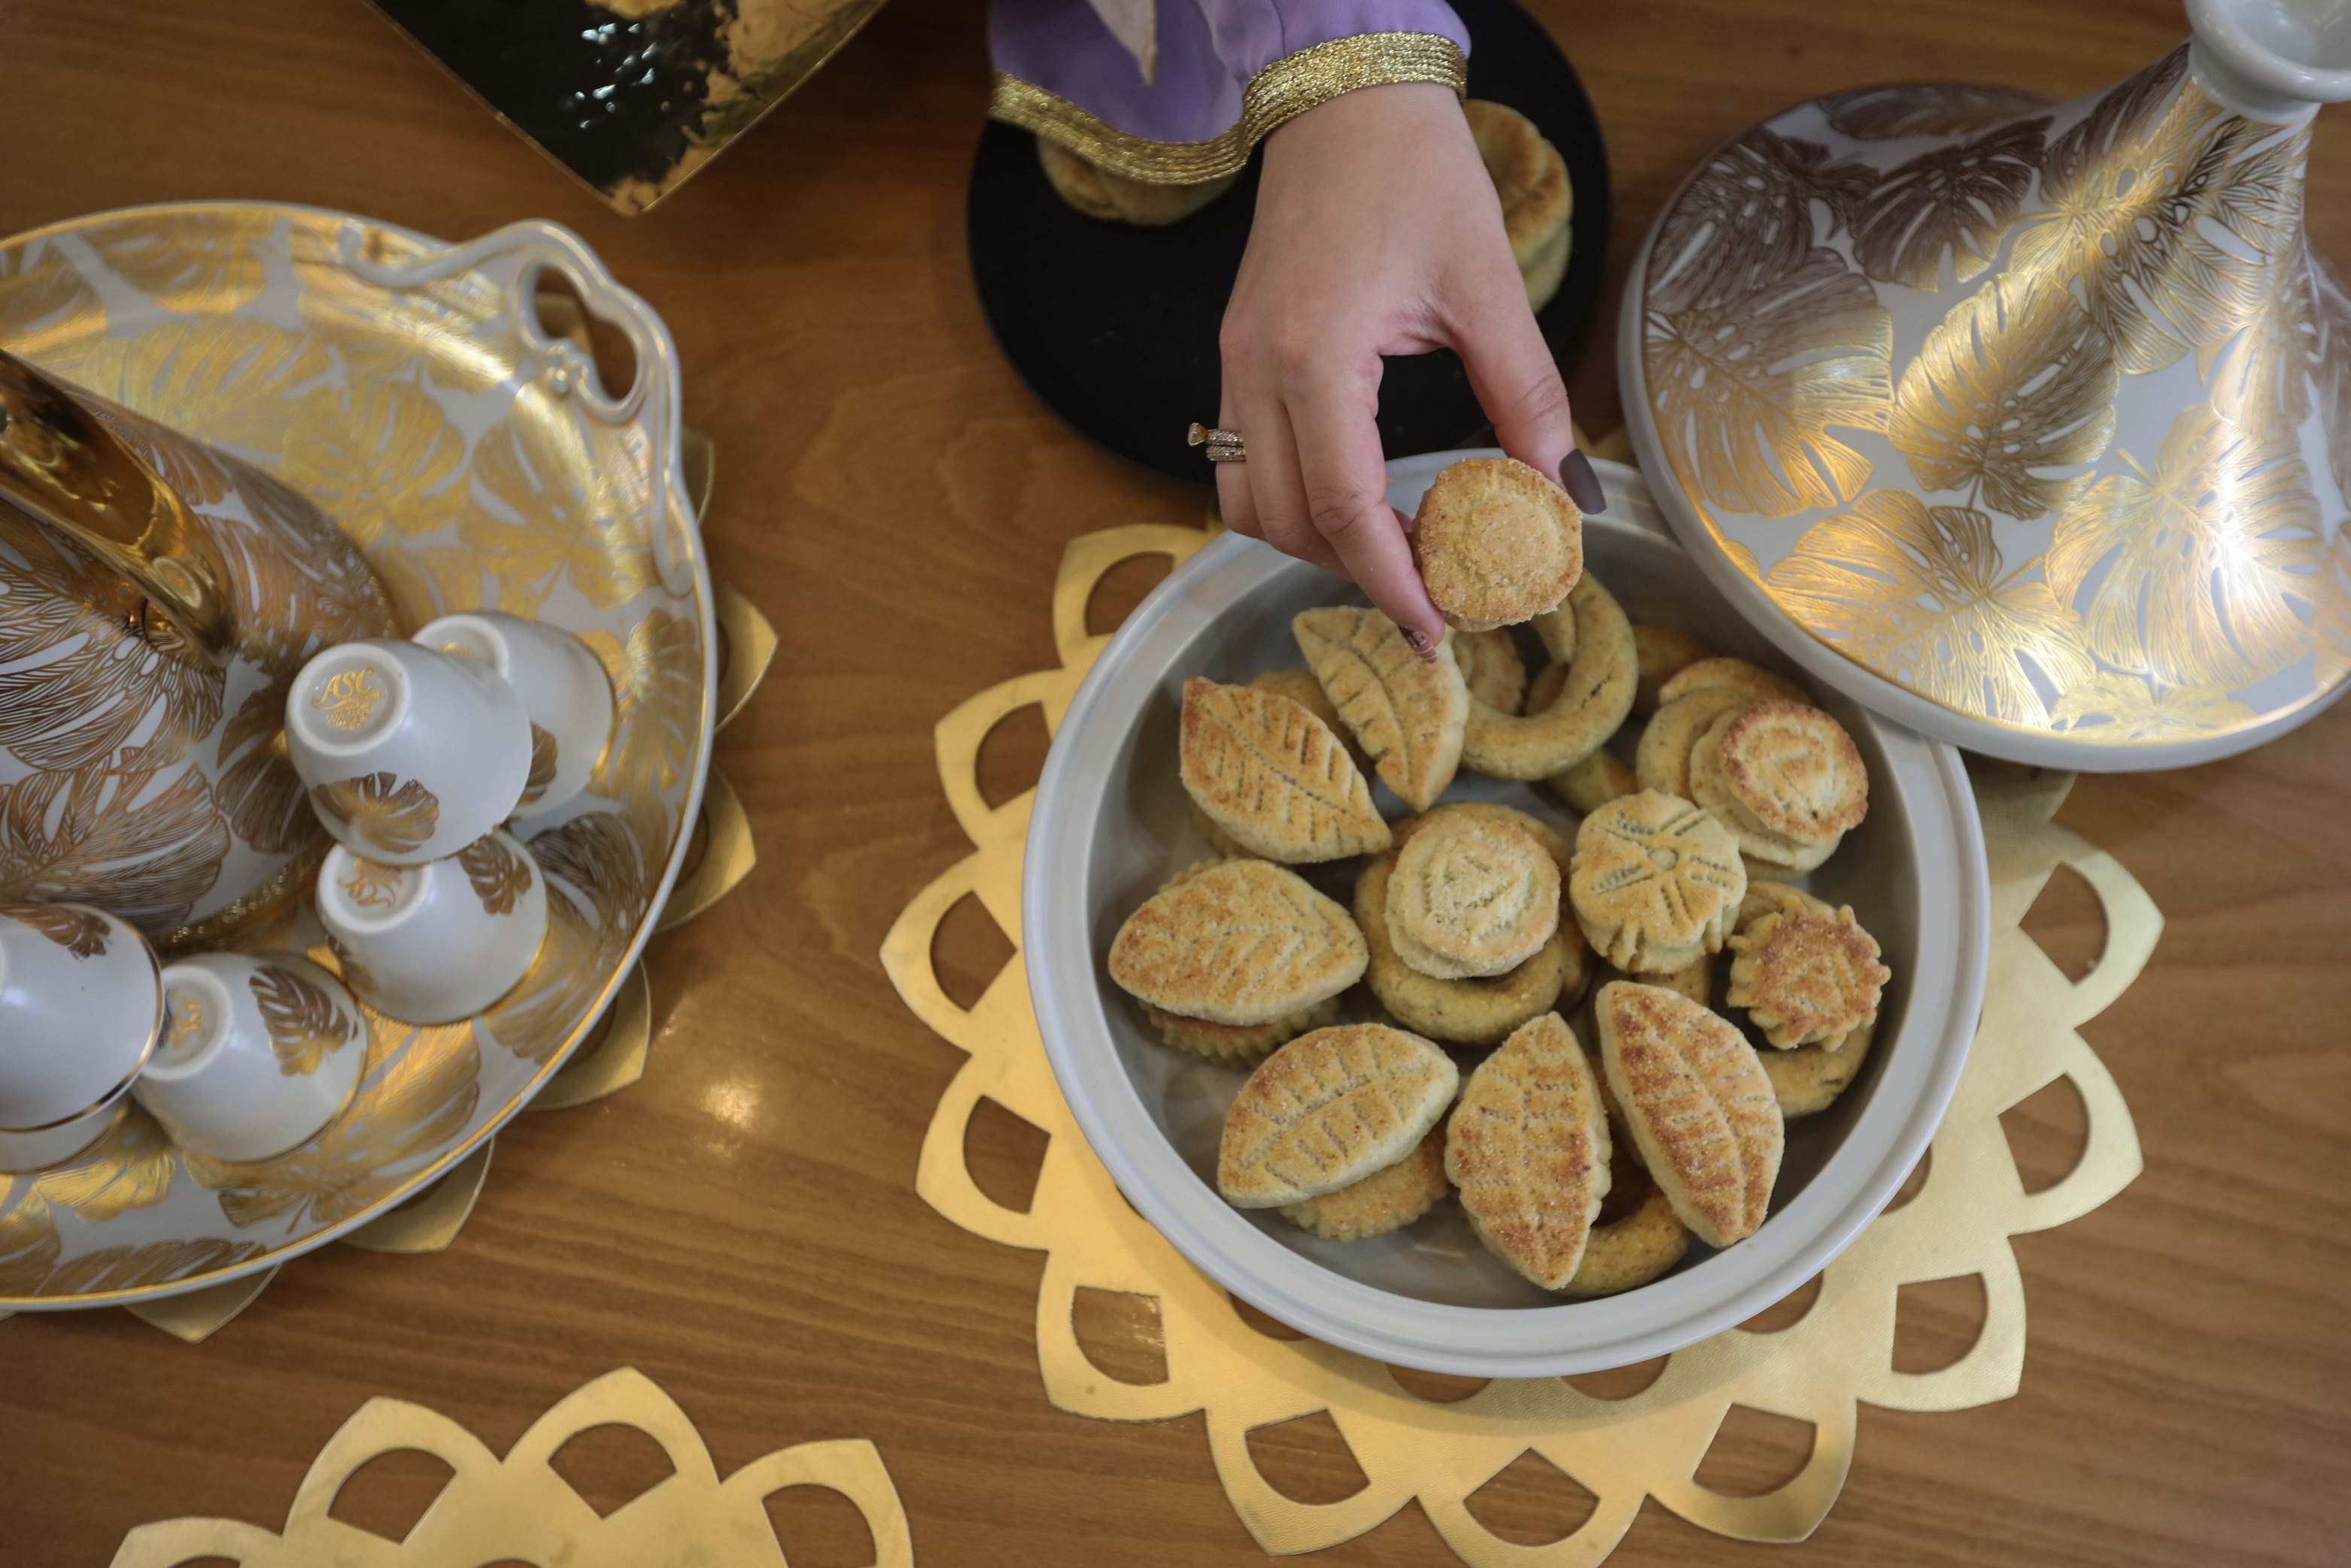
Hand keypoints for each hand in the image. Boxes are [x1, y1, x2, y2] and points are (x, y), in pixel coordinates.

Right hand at [1215, 81, 1600, 656]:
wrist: (1344, 101)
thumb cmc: (1413, 173)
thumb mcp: (1489, 287)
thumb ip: (1527, 397)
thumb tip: (1565, 493)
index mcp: (1317, 354)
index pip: (1342, 505)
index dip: (1390, 578)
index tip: (1436, 625)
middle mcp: (1258, 370)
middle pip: (1287, 522)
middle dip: (1356, 575)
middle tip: (1429, 600)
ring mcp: (1235, 365)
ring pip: (1247, 505)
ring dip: (1312, 546)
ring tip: (1387, 558)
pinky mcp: (1236, 357)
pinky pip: (1240, 463)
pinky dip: (1288, 503)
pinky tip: (1347, 502)